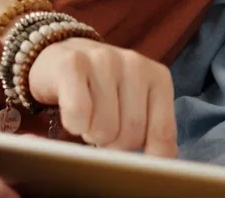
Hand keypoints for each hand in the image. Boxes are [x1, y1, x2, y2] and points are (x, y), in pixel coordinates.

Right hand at [28, 38, 177, 153]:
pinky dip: (74, 124)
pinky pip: (78, 113)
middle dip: (113, 145)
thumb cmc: (102, 90)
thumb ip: (151, 132)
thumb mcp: (134, 105)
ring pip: (104, 129)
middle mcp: (136, 64)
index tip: (136, 169)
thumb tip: (160, 167)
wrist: (61, 55)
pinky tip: (74, 114)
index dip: (147, 160)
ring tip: (89, 118)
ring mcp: (105, 60)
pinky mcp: (73, 63)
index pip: (163, 136)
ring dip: (91, 134)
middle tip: (103, 130)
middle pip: (131, 136)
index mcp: (158, 78)